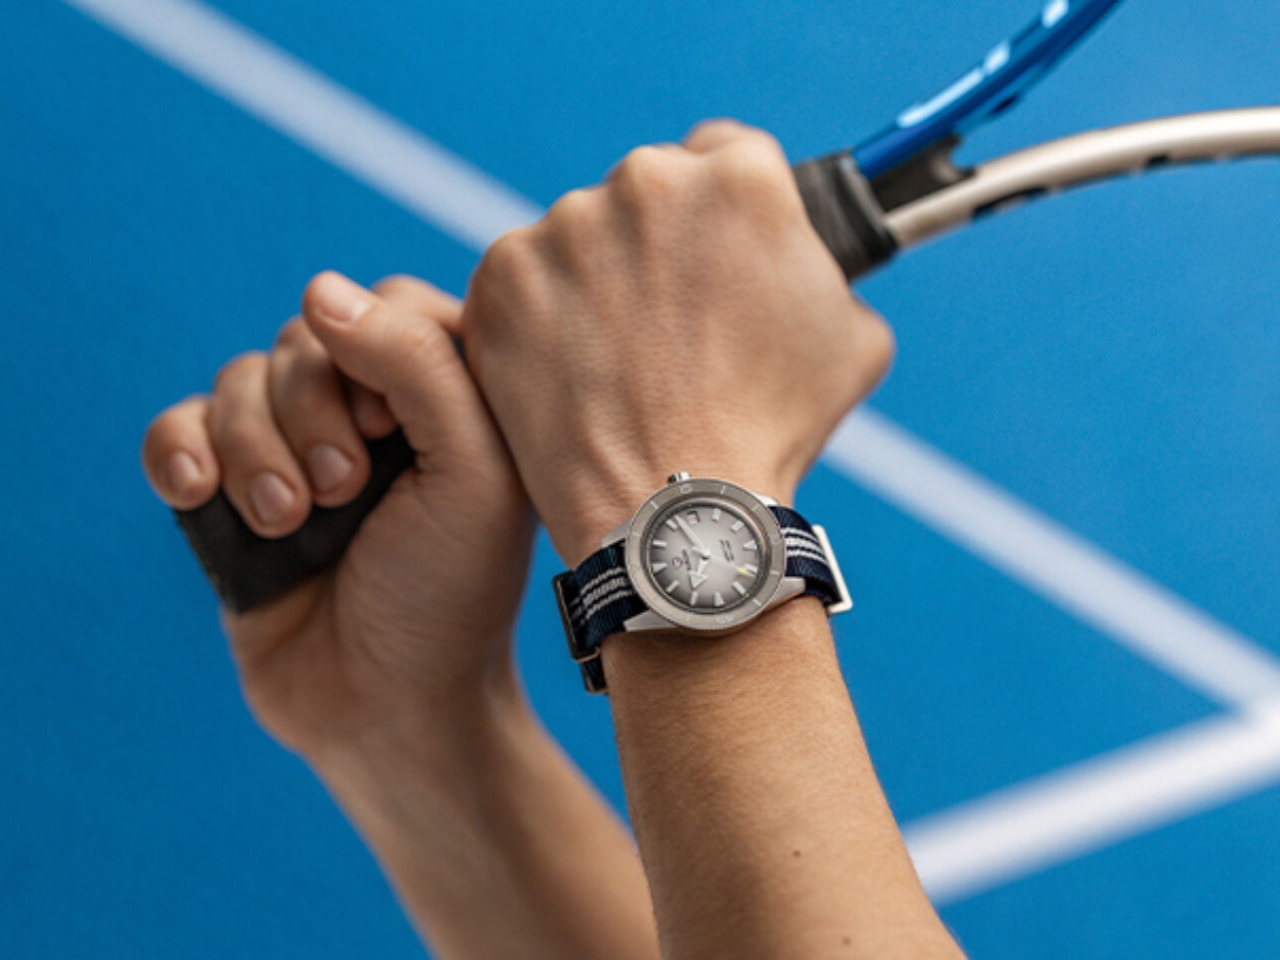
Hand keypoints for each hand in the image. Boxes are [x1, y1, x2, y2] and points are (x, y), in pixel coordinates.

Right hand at [143, 273, 533, 761]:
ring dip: (257, 451)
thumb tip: (321, 292)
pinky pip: (178, 427)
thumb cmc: (448, 591)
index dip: (378, 354)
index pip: (390, 302)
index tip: (399, 431)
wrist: (386, 705)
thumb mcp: (471, 471)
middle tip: (345, 491)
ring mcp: (295, 448)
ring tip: (292, 523)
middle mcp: (369, 410)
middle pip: (305, 338)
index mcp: (444, 393)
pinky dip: (181, 454)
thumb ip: (418, 363)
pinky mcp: (231, 490)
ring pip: (239, 380)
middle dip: (313, 415)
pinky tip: (201, 496)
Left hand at [464, 119, 893, 564]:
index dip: (722, 214)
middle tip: (668, 326)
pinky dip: (541, 318)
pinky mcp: (503, 277)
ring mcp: (565, 227)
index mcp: (740, 179)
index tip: (712, 257)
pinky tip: (571, 372)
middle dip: (659, 244)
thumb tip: (800, 259)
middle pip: (649, 190)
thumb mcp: (854, 337)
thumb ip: (821, 268)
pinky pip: (524, 281)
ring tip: (619, 363)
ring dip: (596, 279)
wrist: (675, 511)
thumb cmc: (773, 430)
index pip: (726, 155)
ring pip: (582, 235)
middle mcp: (647, 181)